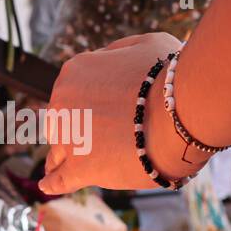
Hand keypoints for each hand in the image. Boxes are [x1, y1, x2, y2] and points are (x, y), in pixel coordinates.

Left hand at [39, 32, 199, 193]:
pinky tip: (48, 185)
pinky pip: (58, 179)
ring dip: (62, 157)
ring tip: (65, 164)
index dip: (89, 101)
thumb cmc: (170, 77)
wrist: (181, 112)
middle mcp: (62, 103)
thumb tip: (106, 59)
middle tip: (97, 139)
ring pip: (58, 150)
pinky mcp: (79, 169)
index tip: (103, 111)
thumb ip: (118, 52)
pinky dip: (53, 183)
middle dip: (76, 128)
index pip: (73, 89)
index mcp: (75, 72)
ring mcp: (68, 137)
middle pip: (62, 120)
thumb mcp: (144, 44)